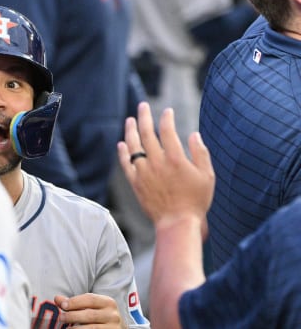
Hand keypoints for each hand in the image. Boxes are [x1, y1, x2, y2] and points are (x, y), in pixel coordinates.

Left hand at [55, 293, 125, 327]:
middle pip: (90, 314)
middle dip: (73, 316)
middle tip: (61, 318)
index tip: (63, 305)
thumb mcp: (91, 307)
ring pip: (92, 328)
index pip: (90, 299)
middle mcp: (113, 314)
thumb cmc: (100, 316)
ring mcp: (113, 327)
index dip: (75, 302)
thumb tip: (57, 298)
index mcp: (108, 302)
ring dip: (76, 328)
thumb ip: (74, 303)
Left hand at [117, 102, 213, 234]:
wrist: (177, 223)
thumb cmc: (196, 201)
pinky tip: (122, 143)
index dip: (166, 119)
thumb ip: (200, 153)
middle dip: (144, 117)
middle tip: (142, 106)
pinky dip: (123, 152)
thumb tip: (194, 134)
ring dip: (130, 131)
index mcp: (176, 159)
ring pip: (133, 146)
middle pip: (147, 134)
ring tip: (130, 120)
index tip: (167, 111)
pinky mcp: (135, 183)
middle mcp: (157, 163)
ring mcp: (144, 173)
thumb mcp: (207, 176)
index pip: (167, 131)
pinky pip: (126, 164)